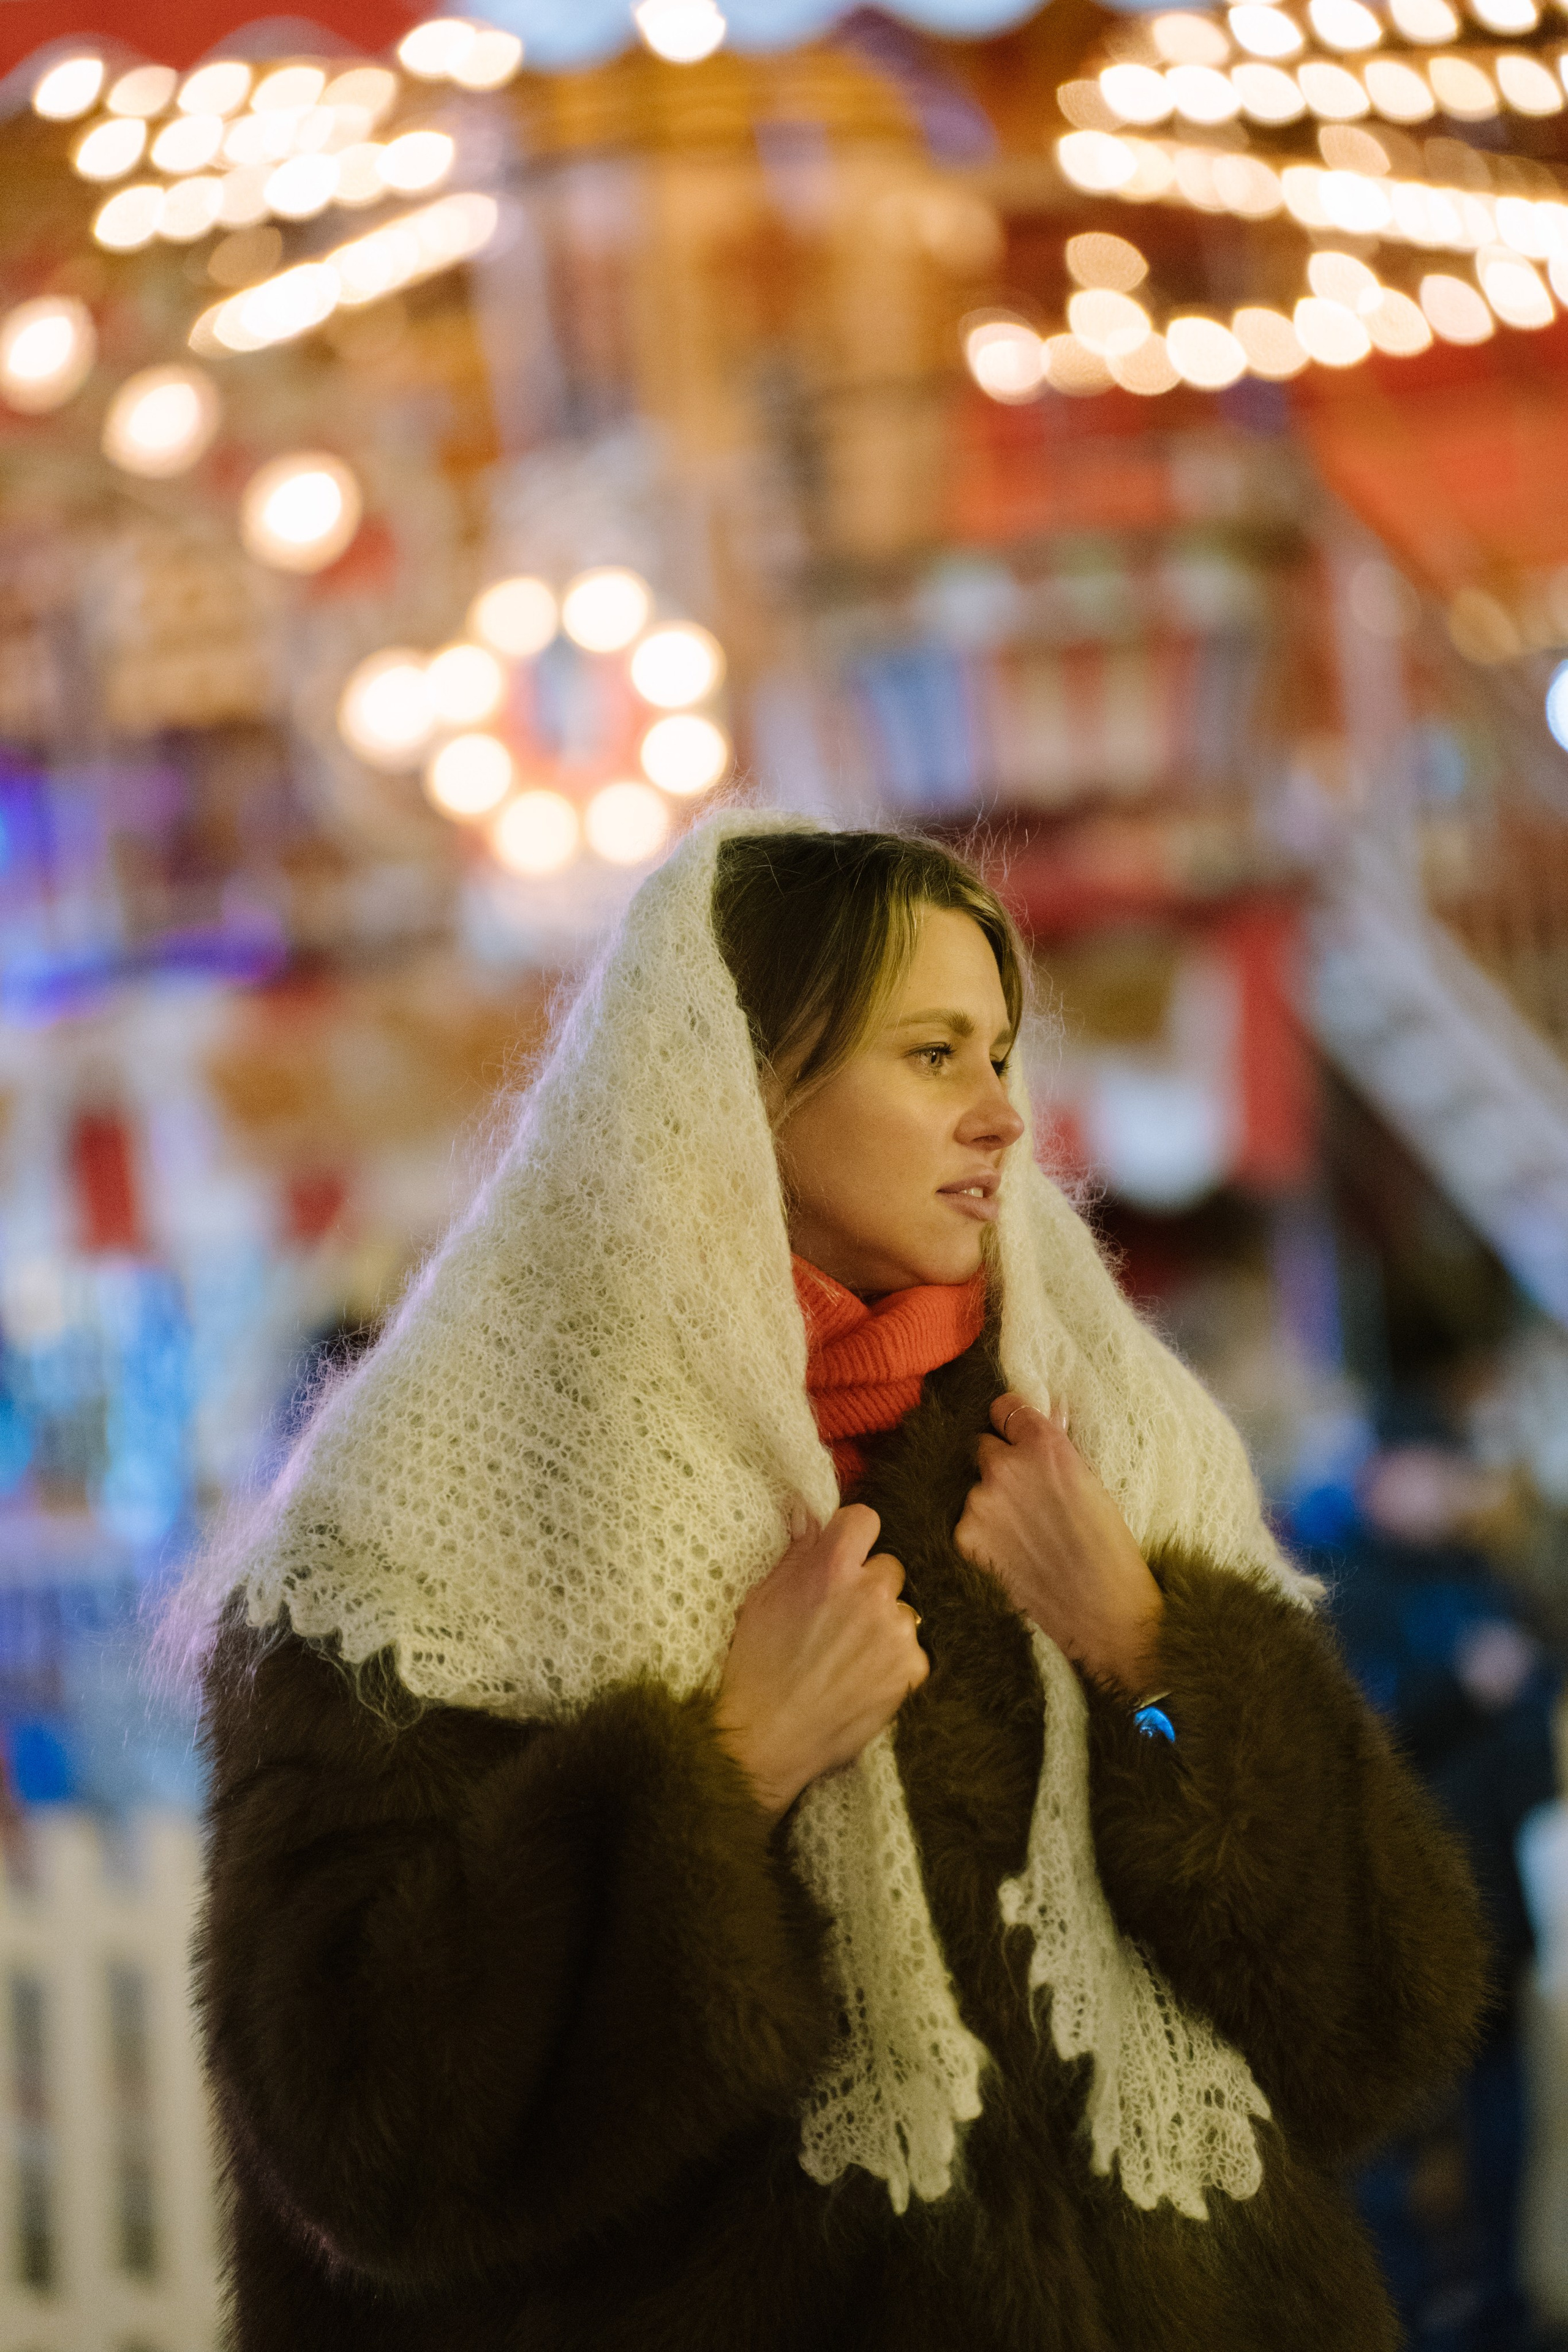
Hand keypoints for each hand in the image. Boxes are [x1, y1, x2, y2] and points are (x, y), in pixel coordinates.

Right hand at [715, 1505, 927, 1820]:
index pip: (865, 1520)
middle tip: (840, 1621)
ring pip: (903, 1611)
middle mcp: (871, 1591)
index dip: (853, 1539)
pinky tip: (863, 1680)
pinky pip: (913, 1651)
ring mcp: (895, 1631)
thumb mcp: (765, 1596)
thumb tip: (807, 1511)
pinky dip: (894, 1663)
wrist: (768, 1735)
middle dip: (869, 1588)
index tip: (843, 1560)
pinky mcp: (912, 1668)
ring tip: (848, 1658)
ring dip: (884, 1627)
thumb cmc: (757, 1665)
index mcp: (831, 1566)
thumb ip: (798, 1551)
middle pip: (889, 1568)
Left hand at [954, 1392, 1163, 1694]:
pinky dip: (982, 1536)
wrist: (1103, 1613)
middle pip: (982, 1447)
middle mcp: (1004, 1466)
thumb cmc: (1110, 1548)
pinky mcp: (965, 1537)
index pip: (1004, 1407)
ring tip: (1023, 1536)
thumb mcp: (1092, 1483)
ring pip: (974, 1490)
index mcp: (1044, 1445)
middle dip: (999, 1465)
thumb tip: (1048, 1412)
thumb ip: (1058, 1447)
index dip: (1009, 1423)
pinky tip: (1011, 1555)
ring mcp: (980, 1502)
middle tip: (1023, 1497)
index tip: (1013, 1436)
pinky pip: (967, 1524)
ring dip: (991, 1504)